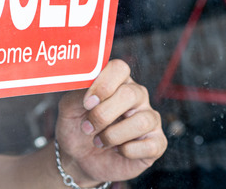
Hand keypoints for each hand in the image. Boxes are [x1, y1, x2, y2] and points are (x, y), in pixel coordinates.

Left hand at [54, 59, 166, 185]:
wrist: (79, 157)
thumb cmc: (76, 127)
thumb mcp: (69, 108)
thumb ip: (77, 93)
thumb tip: (88, 86)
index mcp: (117, 82)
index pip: (119, 68)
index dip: (103, 85)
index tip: (87, 103)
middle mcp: (137, 96)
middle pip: (130, 94)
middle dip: (103, 114)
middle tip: (87, 128)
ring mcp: (149, 119)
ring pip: (141, 121)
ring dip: (112, 135)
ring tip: (98, 141)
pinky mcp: (157, 143)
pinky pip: (150, 145)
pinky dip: (127, 151)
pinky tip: (116, 150)